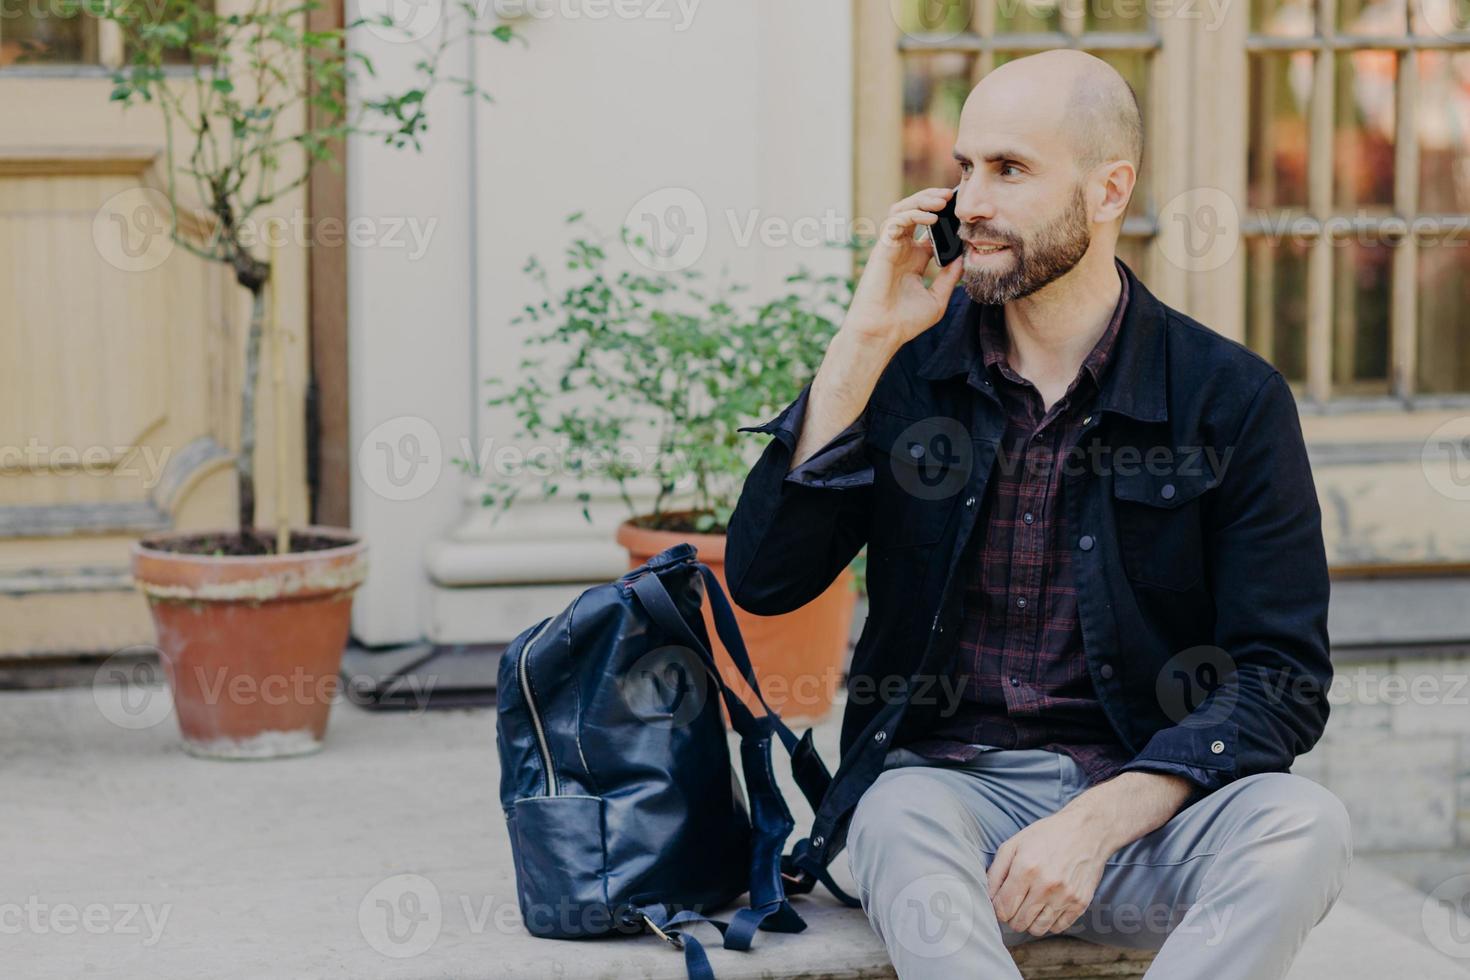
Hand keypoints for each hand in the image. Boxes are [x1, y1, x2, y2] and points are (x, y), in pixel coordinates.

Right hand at [843, 187, 964, 348]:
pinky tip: (931, 218)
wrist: (882, 334)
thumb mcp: (937, 299)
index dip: (944, 216)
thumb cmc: (905, 322)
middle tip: (954, 195)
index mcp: (914, 259)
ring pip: (902, 210)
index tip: (963, 211)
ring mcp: (891, 248)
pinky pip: (896, 222)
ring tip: (942, 199)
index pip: (929, 228)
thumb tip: (964, 258)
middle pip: (915, 212)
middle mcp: (902, 250)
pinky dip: (913, 215)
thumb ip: (949, 277)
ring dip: (922, 201)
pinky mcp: (882, 249)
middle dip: (933, 199)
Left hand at [986, 808, 1107, 937]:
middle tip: (1015, 904)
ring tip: (1031, 906)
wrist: (1087, 830)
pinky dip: (1049, 922)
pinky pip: (1057, 928)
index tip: (1001, 902)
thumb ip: (995, 872)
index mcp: (1025, 868)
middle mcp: (1046, 885)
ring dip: (1030, 922)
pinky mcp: (1080, 903)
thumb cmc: (1046, 835)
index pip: (1003, 908)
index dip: (998, 909)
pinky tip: (1047, 906)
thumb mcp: (1014, 844)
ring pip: (1037, 929)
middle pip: (1018, 922)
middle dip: (1012, 916)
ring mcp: (1065, 896)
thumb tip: (987, 898)